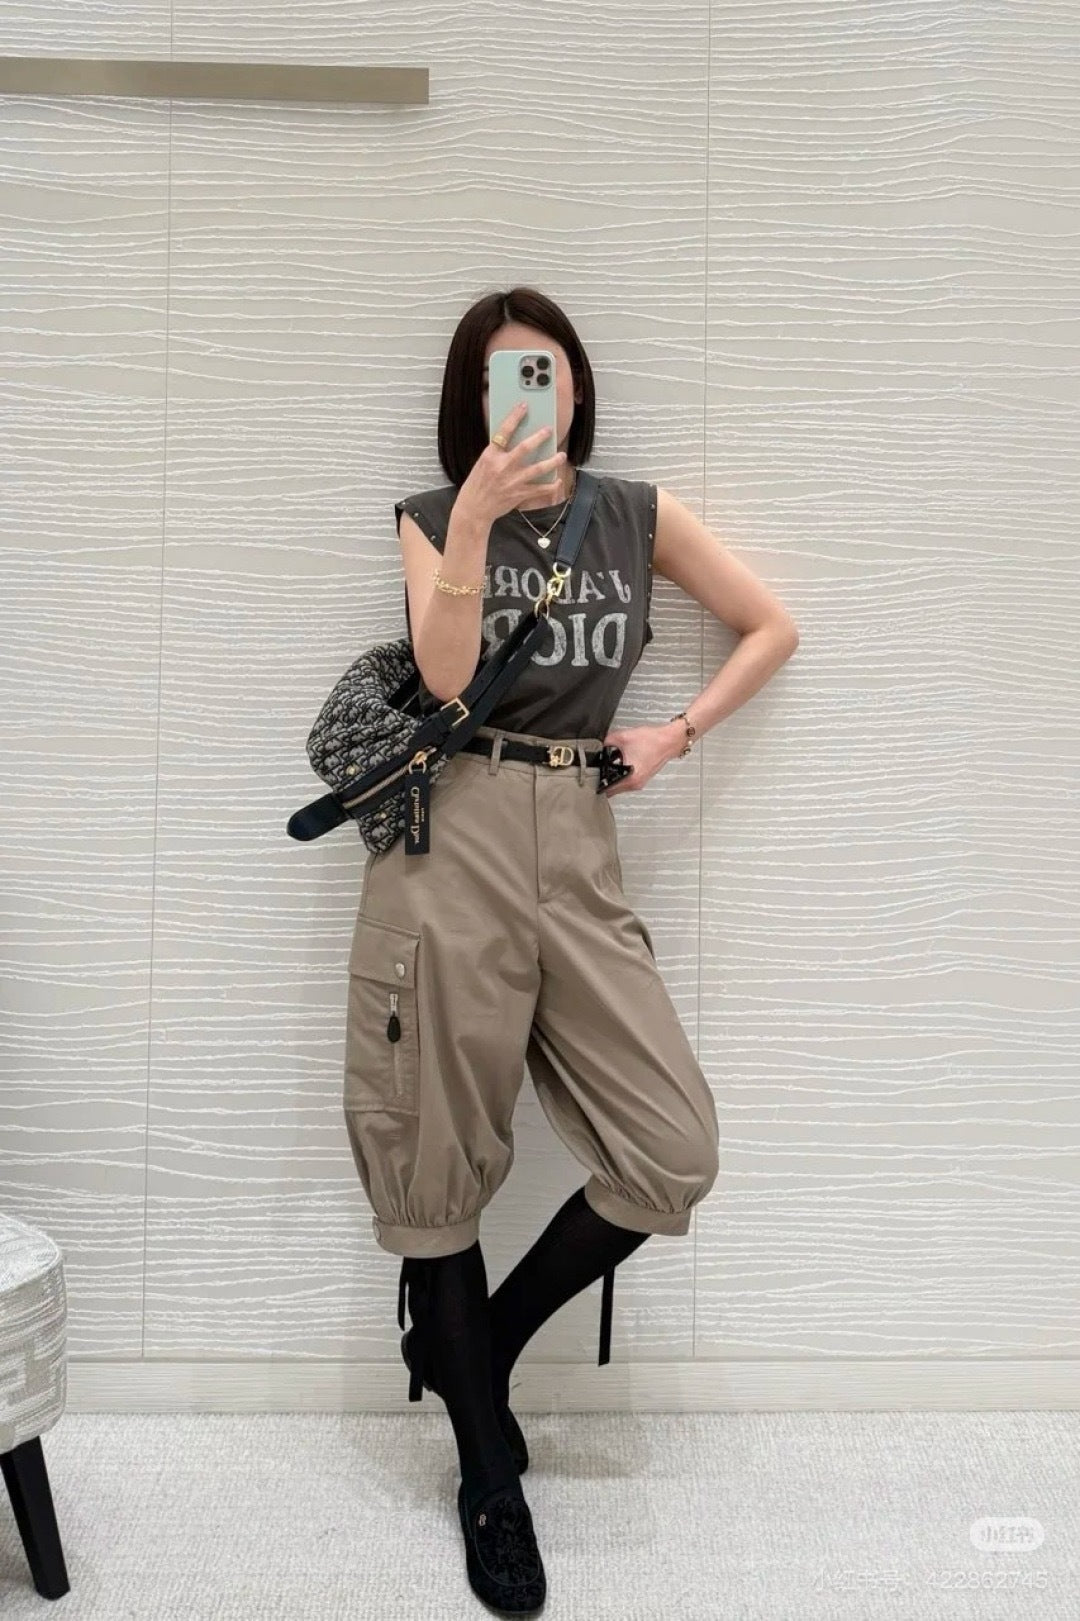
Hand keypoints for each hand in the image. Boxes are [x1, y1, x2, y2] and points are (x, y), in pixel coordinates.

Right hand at [457, 401, 566, 525]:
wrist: (474, 509)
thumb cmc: (477, 486)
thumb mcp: (483, 464)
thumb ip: (497, 454)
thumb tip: (514, 442)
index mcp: (491, 456)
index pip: (504, 432)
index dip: (515, 417)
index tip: (524, 406)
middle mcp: (502, 467)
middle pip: (525, 448)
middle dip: (539, 438)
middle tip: (549, 430)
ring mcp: (512, 481)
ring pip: (538, 469)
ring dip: (552, 461)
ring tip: (561, 455)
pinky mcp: (520, 494)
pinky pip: (540, 489)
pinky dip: (551, 486)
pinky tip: (558, 481)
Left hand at [599, 722, 684, 797]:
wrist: (669, 740)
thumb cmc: (653, 741)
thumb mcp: (623, 737)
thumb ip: (607, 741)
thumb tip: (599, 744)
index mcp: (629, 778)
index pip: (606, 790)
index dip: (596, 783)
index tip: (590, 778)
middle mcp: (635, 784)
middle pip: (612, 790)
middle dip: (604, 780)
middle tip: (598, 770)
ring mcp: (640, 782)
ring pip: (620, 786)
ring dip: (613, 778)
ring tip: (609, 766)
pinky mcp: (643, 778)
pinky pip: (627, 781)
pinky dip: (622, 775)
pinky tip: (621, 764)